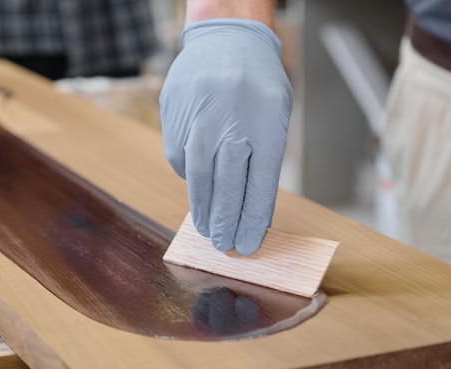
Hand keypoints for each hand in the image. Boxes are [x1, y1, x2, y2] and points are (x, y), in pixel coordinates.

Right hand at [160, 18, 292, 254]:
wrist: (226, 39)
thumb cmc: (257, 84)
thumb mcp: (275, 116)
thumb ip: (263, 160)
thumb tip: (249, 211)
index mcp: (267, 125)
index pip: (259, 188)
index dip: (252, 222)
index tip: (247, 246)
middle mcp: (231, 123)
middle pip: (227, 188)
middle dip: (226, 223)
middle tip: (224, 246)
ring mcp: (200, 118)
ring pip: (198, 177)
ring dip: (202, 209)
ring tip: (207, 229)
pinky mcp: (175, 115)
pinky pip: (179, 158)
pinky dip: (189, 177)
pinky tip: (198, 185)